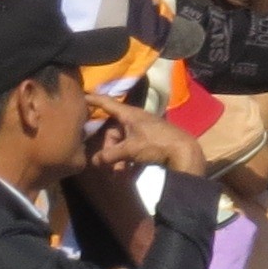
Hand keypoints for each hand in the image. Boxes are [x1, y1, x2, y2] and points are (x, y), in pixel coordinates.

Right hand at [89, 91, 205, 179]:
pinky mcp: (153, 140)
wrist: (186, 152)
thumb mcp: (130, 150)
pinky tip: (129, 172)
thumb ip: (111, 155)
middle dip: (109, 148)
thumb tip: (95, 161)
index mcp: (130, 114)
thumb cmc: (156, 144)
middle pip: (114, 131)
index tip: (82, 95)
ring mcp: (145, 130)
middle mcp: (137, 119)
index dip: (93, 99)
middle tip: (108, 164)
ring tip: (119, 173)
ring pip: (125, 142)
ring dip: (119, 158)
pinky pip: (135, 148)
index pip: (107, 103)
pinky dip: (130, 159)